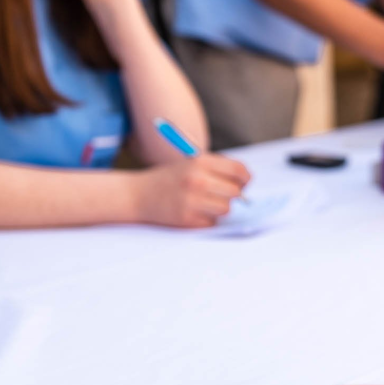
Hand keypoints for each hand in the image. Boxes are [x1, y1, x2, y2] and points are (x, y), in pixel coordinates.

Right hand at [133, 155, 251, 227]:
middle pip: (235, 192)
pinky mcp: (187, 218)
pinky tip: (194, 212)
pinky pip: (212, 222)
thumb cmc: (169, 179)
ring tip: (205, 203)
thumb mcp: (191, 164)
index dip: (245, 178)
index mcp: (200, 162)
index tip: (244, 183)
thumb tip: (245, 182)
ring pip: (226, 209)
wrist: (138, 194)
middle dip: (233, 195)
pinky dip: (207, 219)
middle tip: (222, 195)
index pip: (238, 170)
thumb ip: (217, 170)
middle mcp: (197, 179)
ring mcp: (191, 200)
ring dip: (220, 208)